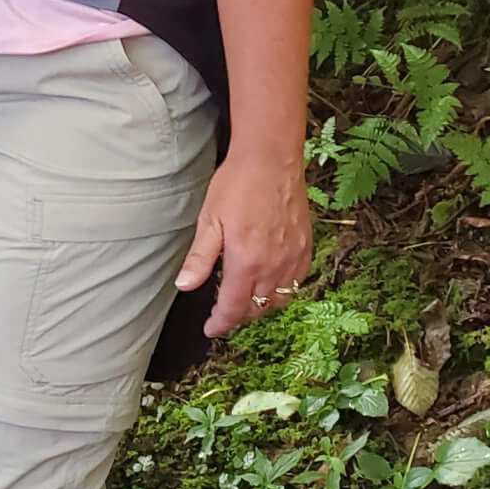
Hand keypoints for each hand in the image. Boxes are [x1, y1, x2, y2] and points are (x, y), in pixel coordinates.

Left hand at [174, 150, 311, 338]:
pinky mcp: (306, 249)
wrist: (271, 159)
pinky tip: (270, 282)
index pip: (233, 309)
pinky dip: (283, 291)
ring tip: (245, 300)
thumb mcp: (209, 220)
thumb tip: (184, 286)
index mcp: (246, 263)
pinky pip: (297, 283)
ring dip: (261, 307)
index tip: (211, 329)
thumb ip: (200, 258)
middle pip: (256, 309)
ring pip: (279, 300)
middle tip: (223, 311)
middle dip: (238, 315)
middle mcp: (273, 267)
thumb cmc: (237, 184)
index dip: (220, 323)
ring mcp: (293, 259)